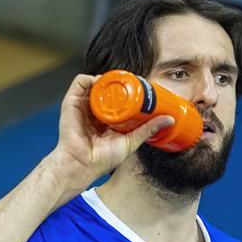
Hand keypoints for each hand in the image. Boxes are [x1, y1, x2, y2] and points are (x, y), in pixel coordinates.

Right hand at [45, 74, 173, 191]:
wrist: (82, 163)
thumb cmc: (103, 158)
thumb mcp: (131, 141)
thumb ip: (148, 129)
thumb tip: (169, 119)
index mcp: (108, 117)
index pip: (119, 97)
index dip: (129, 88)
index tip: (141, 85)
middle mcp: (95, 109)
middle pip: (108, 88)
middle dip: (119, 81)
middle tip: (133, 80)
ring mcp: (84, 104)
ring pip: (95, 82)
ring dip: (107, 77)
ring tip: (119, 80)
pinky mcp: (72, 102)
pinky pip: (80, 81)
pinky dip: (91, 78)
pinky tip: (102, 81)